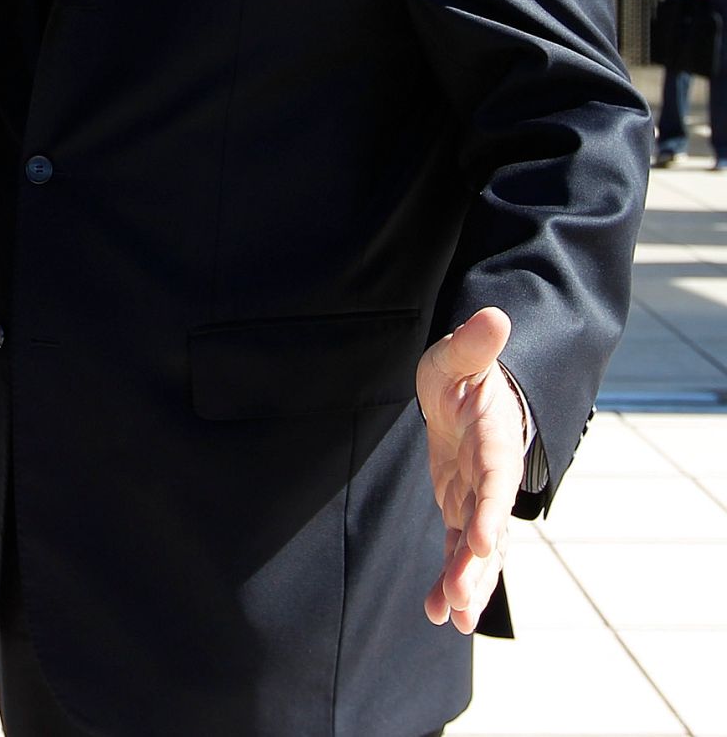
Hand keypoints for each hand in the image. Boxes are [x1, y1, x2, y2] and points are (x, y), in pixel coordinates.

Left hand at [417, 306, 526, 632]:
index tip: (484, 541)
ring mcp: (478, 496)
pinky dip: (452, 577)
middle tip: (461, 600)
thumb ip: (474, 345)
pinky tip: (438, 612)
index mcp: (494, 440)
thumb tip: (495, 315)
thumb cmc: (463, 369)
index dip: (492, 510)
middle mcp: (492, 477)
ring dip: (466, 582)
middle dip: (477, 565)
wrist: (468, 388)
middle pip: (489, 526)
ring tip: (453, 619)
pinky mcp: (462, 507)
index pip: (496, 479)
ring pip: (477, 548)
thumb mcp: (459, 355)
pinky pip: (459, 548)